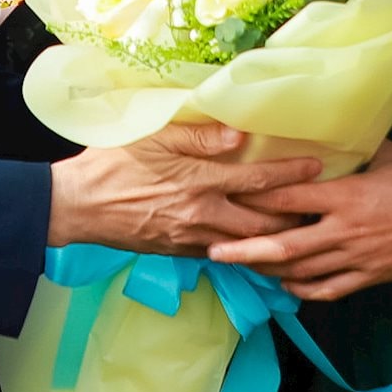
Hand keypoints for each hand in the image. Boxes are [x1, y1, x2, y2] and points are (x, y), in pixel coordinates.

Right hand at [47, 122, 322, 254]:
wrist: (76, 205)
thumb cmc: (113, 162)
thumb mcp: (155, 136)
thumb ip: (200, 136)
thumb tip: (240, 137)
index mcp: (199, 182)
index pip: (257, 181)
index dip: (290, 174)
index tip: (316, 167)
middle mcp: (200, 214)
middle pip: (260, 225)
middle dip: (291, 219)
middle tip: (315, 210)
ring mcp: (188, 238)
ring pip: (242, 246)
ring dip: (270, 241)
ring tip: (294, 232)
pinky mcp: (175, 251)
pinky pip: (217, 255)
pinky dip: (239, 252)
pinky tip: (252, 247)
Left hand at [209, 141, 391, 299]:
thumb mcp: (390, 154)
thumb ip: (357, 151)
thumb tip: (337, 133)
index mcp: (346, 196)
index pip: (288, 199)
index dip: (254, 198)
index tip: (227, 193)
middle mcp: (344, 231)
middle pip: (283, 246)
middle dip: (244, 249)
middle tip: (214, 249)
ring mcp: (357, 258)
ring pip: (302, 273)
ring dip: (269, 271)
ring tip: (243, 266)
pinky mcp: (372, 277)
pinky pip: (330, 290)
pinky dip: (305, 291)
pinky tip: (289, 287)